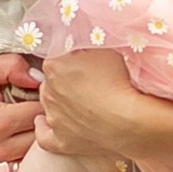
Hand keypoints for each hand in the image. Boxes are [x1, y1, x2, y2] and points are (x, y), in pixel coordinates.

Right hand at [0, 49, 40, 171]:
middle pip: (38, 144)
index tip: (36, 101)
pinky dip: (9, 168)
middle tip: (29, 116)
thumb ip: (15, 67)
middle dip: (38, 129)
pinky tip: (4, 152)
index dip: (43, 106)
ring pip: (26, 164)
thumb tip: (42, 78)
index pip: (41, 117)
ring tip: (18, 133)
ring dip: (27, 150)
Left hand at [40, 51, 172, 171]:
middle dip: (66, 80)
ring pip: (49, 105)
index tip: (86, 62)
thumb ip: (88, 38)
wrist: (129, 121)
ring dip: (60, 102)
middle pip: (52, 80)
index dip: (72, 59)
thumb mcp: (105, 46)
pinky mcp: (61, 141)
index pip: (57, 56)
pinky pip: (43, 136)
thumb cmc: (120, 81)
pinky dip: (44, 129)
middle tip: (89, 81)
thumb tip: (81, 30)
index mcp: (54, 65)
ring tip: (81, 101)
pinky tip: (47, 124)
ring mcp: (54, 117)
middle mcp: (48, 91)